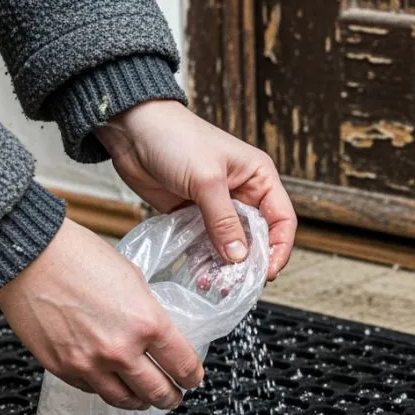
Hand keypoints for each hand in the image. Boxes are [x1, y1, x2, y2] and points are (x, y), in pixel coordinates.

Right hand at [0, 220, 203, 409]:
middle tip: (175, 396)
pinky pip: (92, 389)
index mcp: (147, 323)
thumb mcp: (132, 278)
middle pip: (157, 392)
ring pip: (124, 399)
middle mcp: (121, 350)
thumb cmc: (78, 256)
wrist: (27, 256)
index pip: (183, 365)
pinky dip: (107, 389)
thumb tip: (156, 331)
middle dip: (171, 397)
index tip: (193, 378)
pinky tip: (112, 383)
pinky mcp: (62, 368)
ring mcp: (89, 364)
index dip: (193, 376)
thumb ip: (147, 311)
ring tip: (146, 399)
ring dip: (140, 402)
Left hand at [95, 100, 295, 279]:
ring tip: (216, 284)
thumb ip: (223, 221)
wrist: (132, 130)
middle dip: (250, 262)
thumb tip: (239, 257)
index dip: (279, 248)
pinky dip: (205, 261)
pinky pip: (206, 245)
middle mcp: (243, 194)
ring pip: (232, 245)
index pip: (282, 219)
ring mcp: (218, 207)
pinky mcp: (194, 215)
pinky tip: (200, 274)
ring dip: (226, 267)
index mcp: (258, 178)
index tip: (267, 272)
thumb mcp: (206, 180)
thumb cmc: (176, 139)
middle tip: (239, 284)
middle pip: (258, 237)